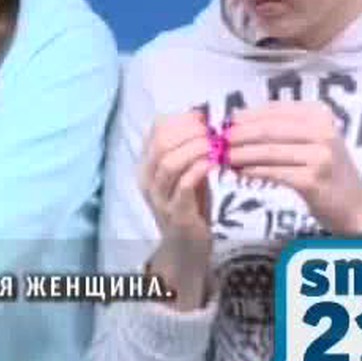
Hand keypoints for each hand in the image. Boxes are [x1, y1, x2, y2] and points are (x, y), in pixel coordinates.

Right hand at [139, 110, 214, 309]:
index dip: (181, 119)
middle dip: (189, 132)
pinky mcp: (175, 213)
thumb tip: (201, 115)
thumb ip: (189, 147)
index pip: (156, 129)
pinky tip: (213, 164)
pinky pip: (184, 186)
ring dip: (195, 149)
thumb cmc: (189, 203)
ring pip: (169, 163)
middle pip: (161, 143)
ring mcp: (159, 197)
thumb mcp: (186, 170)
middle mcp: (147, 179)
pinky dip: (198, 170)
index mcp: (147, 163)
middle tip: (211, 132)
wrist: (187, 246)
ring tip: (214, 146)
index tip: (203, 118)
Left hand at [226, 101, 361, 235]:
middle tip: (217, 142)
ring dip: (240, 155)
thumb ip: (279, 129)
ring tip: (223, 159)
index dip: (245, 116)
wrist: (354, 204)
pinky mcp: (313, 179)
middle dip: (238, 135)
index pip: (272, 110)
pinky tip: (239, 174)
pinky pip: (273, 172)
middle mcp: (322, 130)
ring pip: (267, 151)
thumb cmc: (325, 169)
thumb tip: (235, 123)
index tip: (223, 124)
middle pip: (267, 129)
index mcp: (318, 113)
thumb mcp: (309, 139)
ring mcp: (320, 155)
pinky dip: (252, 172)